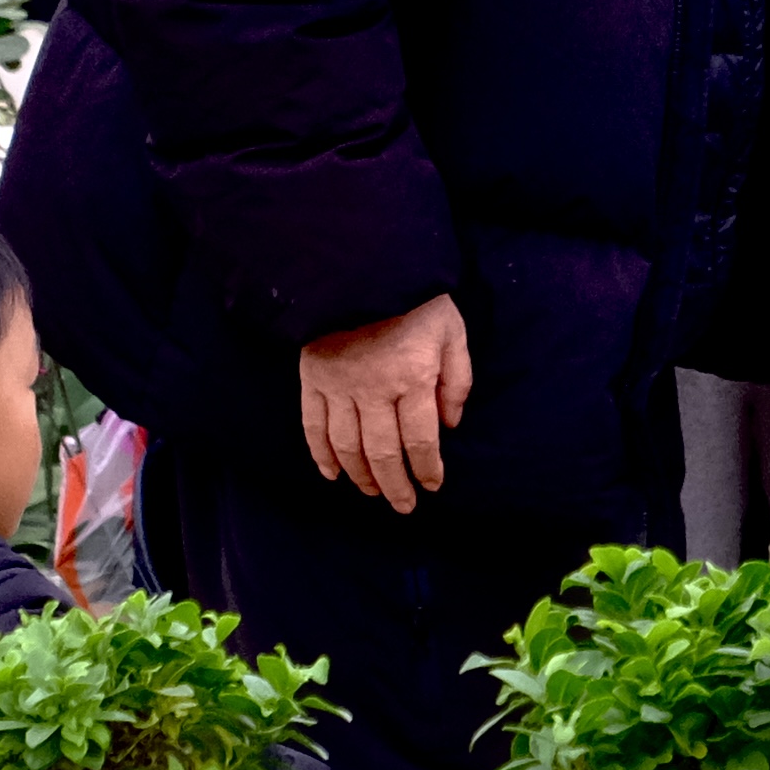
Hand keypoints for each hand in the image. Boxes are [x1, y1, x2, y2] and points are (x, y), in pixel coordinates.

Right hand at [299, 294, 472, 514]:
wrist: (362, 263)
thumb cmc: (415, 296)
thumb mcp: (452, 330)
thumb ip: (456, 378)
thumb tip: (450, 423)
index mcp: (413, 376)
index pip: (420, 440)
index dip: (427, 469)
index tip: (433, 485)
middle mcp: (374, 388)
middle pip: (382, 452)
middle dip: (395, 485)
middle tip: (404, 505)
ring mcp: (339, 385)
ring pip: (347, 445)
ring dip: (361, 475)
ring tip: (373, 491)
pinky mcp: (313, 378)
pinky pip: (313, 425)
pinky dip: (321, 454)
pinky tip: (332, 474)